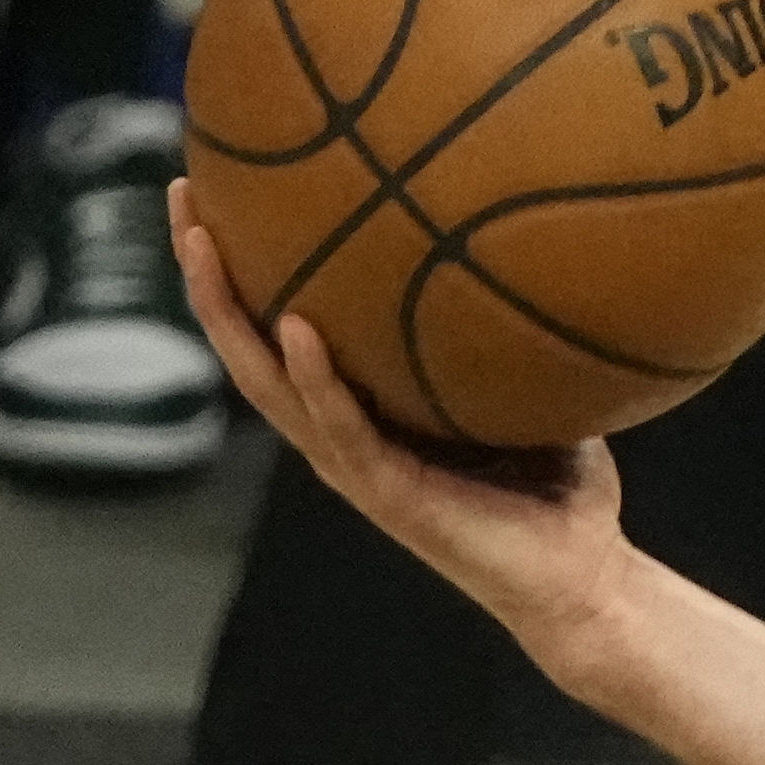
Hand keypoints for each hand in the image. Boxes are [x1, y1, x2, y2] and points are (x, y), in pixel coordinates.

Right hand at [173, 183, 651, 676]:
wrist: (584, 578)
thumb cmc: (558, 487)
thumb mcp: (526, 383)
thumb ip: (507, 322)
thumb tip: (528, 233)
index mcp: (358, 408)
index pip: (278, 325)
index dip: (244, 264)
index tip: (219, 186)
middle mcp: (339, 433)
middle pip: (246, 343)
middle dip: (206, 269)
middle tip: (180, 192)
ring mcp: (355, 465)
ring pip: (266, 382)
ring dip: (228, 313)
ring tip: (201, 243)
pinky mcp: (387, 494)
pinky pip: (341, 427)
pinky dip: (315, 378)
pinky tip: (297, 325)